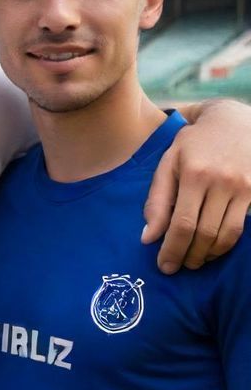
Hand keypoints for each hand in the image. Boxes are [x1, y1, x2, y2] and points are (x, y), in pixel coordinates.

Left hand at [142, 101, 250, 272]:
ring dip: (208, 255)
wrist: (234, 122)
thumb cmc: (193, 145)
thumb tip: (148, 237)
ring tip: (193, 260)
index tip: (163, 265)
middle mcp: (221, 182)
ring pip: (226, 236)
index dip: (172, 249)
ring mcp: (243, 188)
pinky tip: (212, 248)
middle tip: (177, 266)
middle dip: (189, 256)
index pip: (182, 223)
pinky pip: (240, 229)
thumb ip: (157, 200)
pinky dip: (225, 244)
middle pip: (204, 234)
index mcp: (193, 173)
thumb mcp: (168, 163)